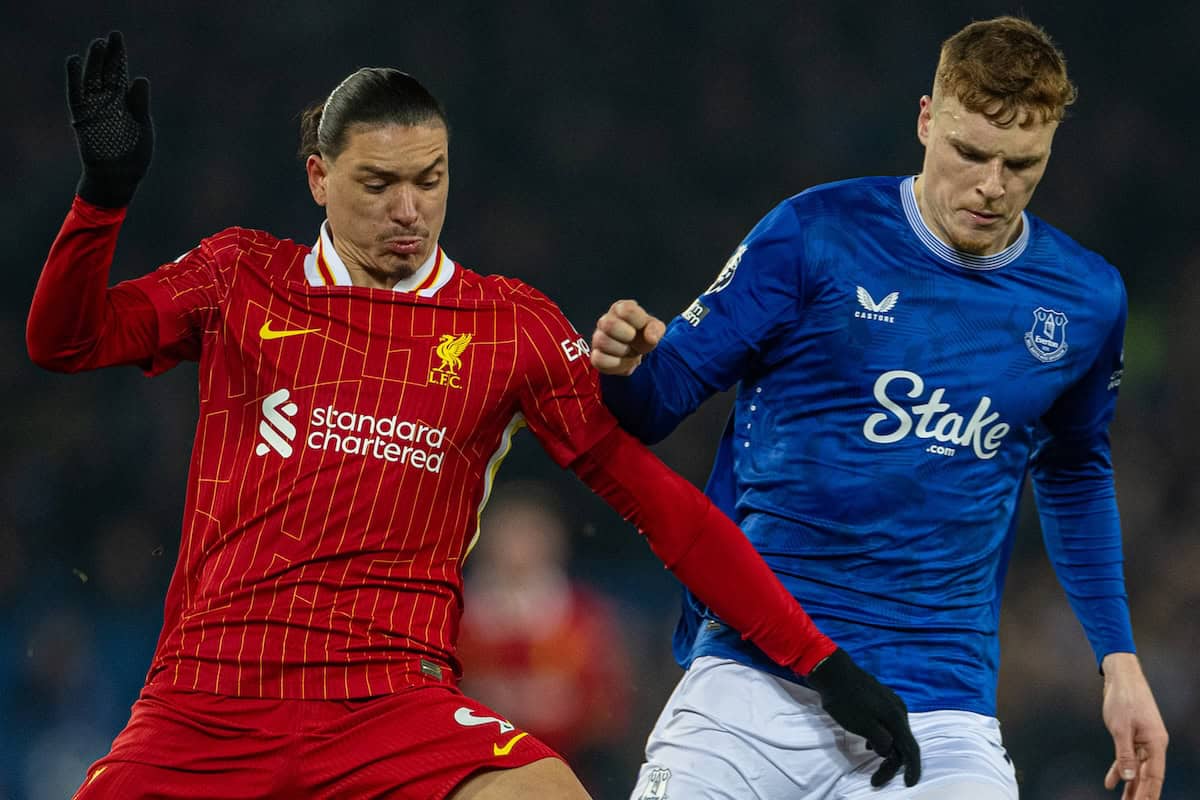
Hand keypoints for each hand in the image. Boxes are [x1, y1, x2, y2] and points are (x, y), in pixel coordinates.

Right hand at [66, 31, 153, 207]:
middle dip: (108, 55)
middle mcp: (108, 102)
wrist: (118, 179)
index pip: (120, 73)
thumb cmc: (132, 155)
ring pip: (91, 80)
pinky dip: (74, 79)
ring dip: (93, 62)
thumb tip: (140, 78)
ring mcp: (94, 109)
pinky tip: (73, 61)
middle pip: (106, 73)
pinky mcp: (82, 118)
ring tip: (97, 45)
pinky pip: (76, 95)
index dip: (119, 56)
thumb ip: (140, 104)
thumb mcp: (142, 128)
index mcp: (125, 102)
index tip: (117, 37)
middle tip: (111, 36)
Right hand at [590, 300, 665, 375]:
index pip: (626, 310)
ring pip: (602, 341)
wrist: (635, 352)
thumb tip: (651, 338)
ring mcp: (598, 337)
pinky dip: (615, 364)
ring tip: (629, 351)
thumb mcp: (654, 328)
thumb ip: (655, 329)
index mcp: (621, 309)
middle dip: (627, 335)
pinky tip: (623, 361)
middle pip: (609, 324)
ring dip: (621, 350)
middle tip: (633, 339)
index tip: (642, 326)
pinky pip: (598, 359)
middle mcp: (606, 320)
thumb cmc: (642, 335)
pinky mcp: (596, 355)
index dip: (638, 321)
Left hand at [806, 648, 920, 787]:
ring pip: (895, 733)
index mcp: (897, 718)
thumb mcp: (862, 726)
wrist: (833, 671)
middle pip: (902, 743)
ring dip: (886, 750)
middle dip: (892, 763)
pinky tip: (869, 743)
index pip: (911, 749)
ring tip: (873, 761)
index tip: (909, 784)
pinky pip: (887, 724)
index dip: (912, 769)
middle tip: (876, 777)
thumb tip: (888, 750)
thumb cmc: (846, 700)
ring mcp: (891, 702)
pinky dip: (882, 738)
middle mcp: (899, 710)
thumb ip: (880, 741)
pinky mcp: (881, 699)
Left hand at [1101, 652, 1167, 799]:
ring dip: (1130, 786)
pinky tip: (1111, 782)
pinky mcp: (1133, 735)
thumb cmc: (1123, 699)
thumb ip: (1124, 754)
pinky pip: (1127, 758)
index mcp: (1156, 743)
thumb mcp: (1120, 728)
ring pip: (1137, 769)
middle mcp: (1153, 744)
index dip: (1148, 794)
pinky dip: (1120, 769)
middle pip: (1147, 776)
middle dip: (1140, 794)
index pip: (1154, 777)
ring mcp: (1144, 740)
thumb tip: (1129, 778)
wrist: (1121, 676)